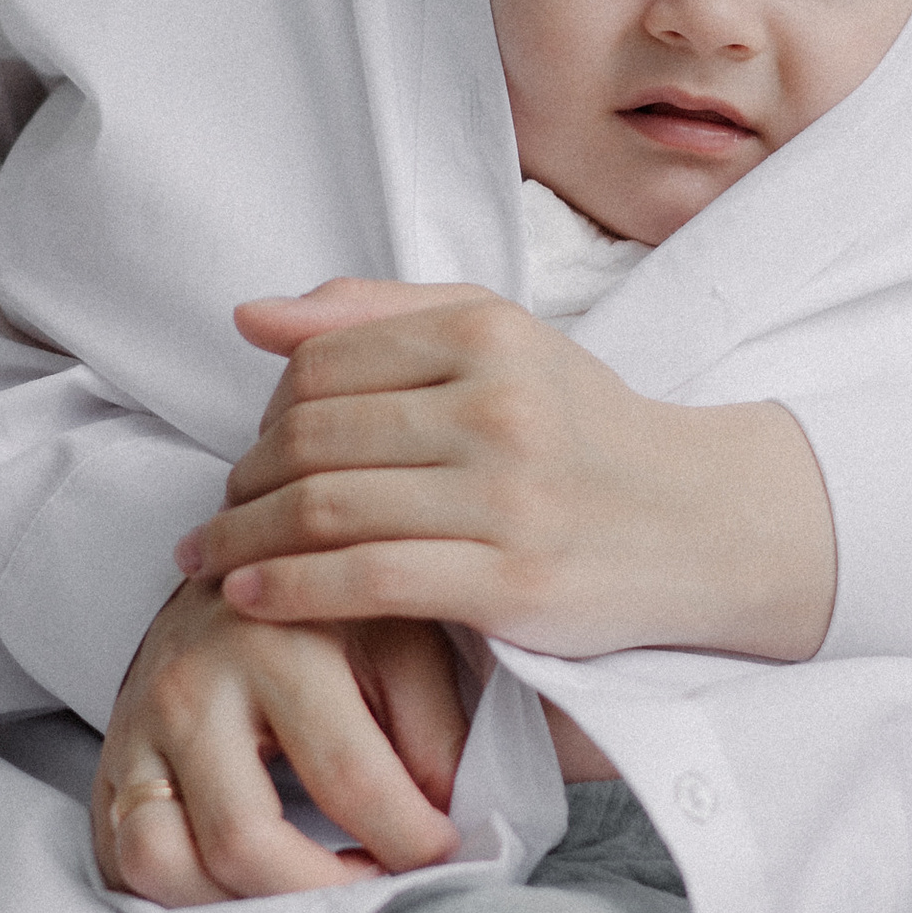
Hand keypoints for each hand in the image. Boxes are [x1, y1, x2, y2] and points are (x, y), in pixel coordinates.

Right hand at [92, 580, 468, 907]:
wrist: (232, 566)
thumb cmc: (331, 610)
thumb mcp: (401, 637)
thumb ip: (436, 727)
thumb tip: (453, 820)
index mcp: (272, 643)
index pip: (349, 778)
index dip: (411, 838)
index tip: (447, 852)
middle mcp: (189, 691)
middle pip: (244, 842)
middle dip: (324, 893)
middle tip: (379, 884)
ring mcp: (134, 733)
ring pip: (160, 864)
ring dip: (240, 907)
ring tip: (311, 891)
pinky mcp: (108, 769)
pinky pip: (123, 865)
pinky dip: (183, 899)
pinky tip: (250, 887)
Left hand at [171, 279, 836, 662]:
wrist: (701, 521)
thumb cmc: (584, 429)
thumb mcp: (501, 341)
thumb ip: (377, 314)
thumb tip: (252, 317)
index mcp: (489, 334)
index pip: (325, 362)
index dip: (263, 411)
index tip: (244, 454)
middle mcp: (498, 405)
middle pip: (314, 438)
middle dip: (244, 482)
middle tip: (216, 515)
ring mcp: (507, 495)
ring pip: (330, 509)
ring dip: (245, 538)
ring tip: (209, 557)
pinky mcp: (513, 581)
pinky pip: (371, 581)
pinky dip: (293, 589)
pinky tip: (249, 597)